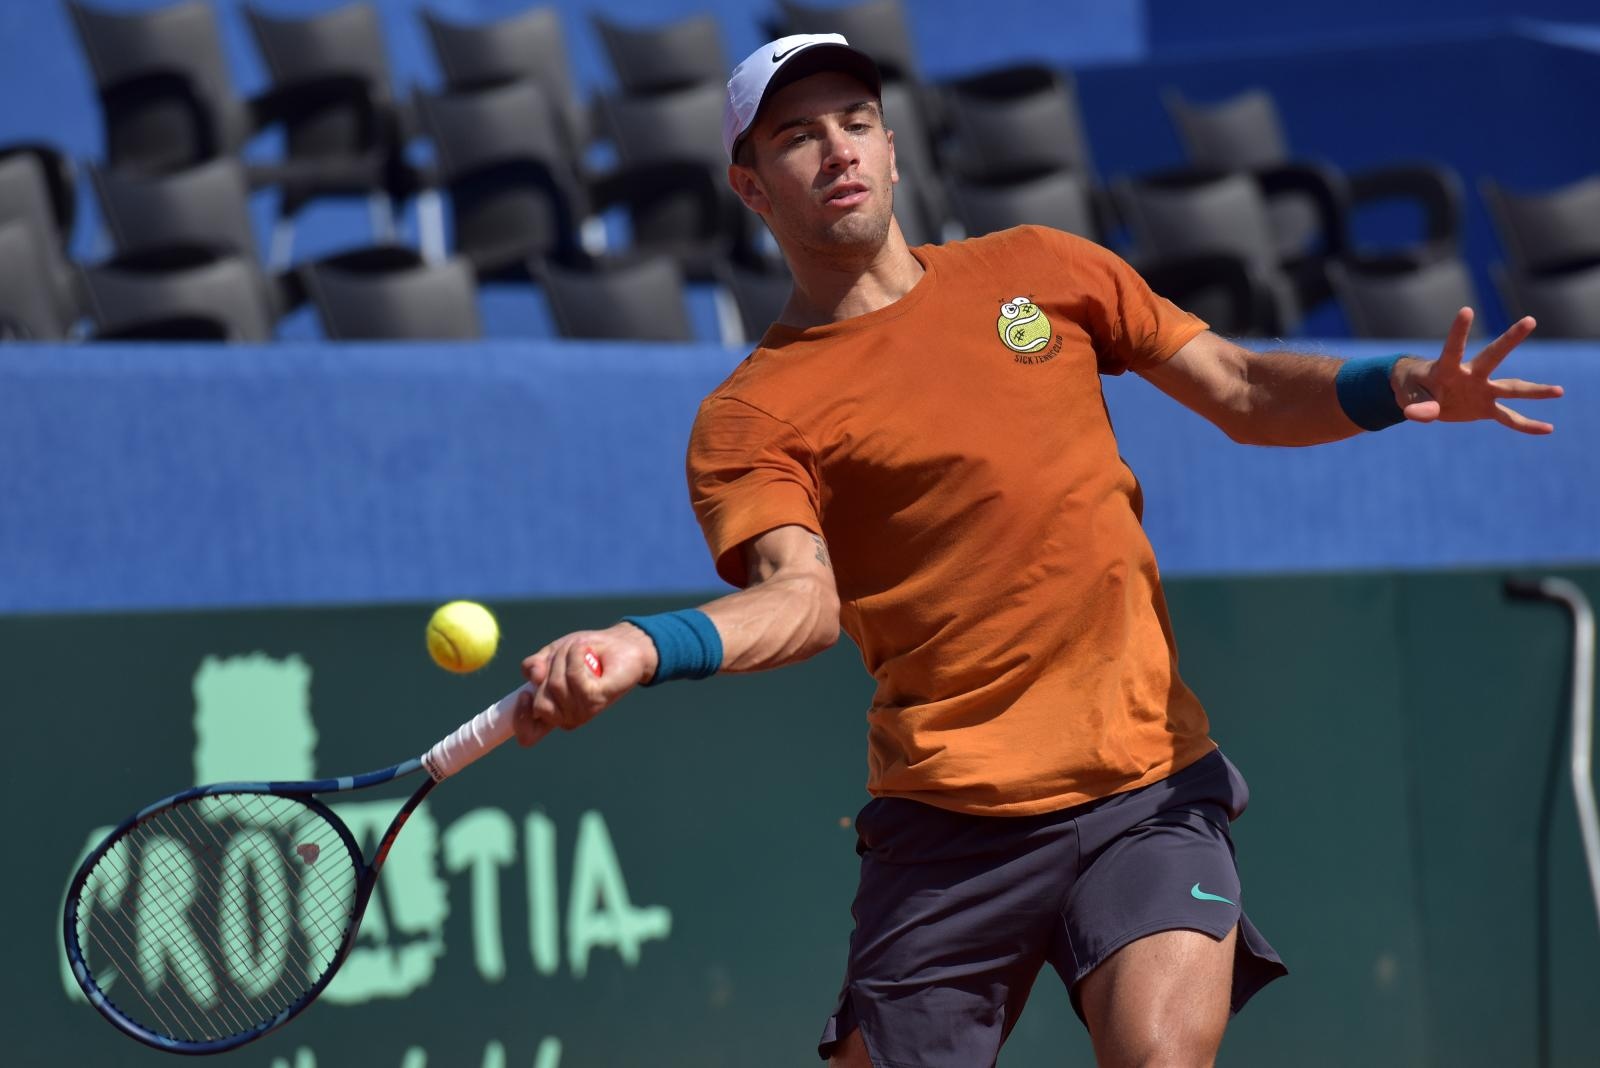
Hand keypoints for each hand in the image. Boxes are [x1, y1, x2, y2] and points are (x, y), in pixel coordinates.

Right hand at [512, 622, 658, 743]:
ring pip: (556, 686)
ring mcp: (584, 711)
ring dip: (562, 658)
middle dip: (545, 672)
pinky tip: (585, 648)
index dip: (520, 718)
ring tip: (578, 649)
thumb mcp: (550, 655)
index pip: (528, 735)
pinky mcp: (598, 698)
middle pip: (540, 705)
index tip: (525, 693)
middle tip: (561, 656)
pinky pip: (575, 678)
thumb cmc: (585, 652)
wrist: (620, 643)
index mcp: (553, 712)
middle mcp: (568, 717)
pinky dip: (575, 656)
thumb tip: (532, 676)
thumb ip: (534, 666)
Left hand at [1396, 308, 1562, 433]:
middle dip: (1510, 339)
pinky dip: (1526, 425)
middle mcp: (1470, 375)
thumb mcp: (1409, 396)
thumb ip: (1418, 404)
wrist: (1420, 395)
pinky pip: (1508, 418)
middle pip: (1493, 356)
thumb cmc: (1413, 387)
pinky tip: (1547, 429)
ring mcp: (1481, 390)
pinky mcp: (1485, 407)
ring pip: (1511, 388)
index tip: (1466, 310)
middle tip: (1530, 320)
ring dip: (1534, 391)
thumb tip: (1423, 415)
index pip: (1453, 347)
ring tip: (1559, 391)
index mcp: (1447, 368)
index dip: (1458, 331)